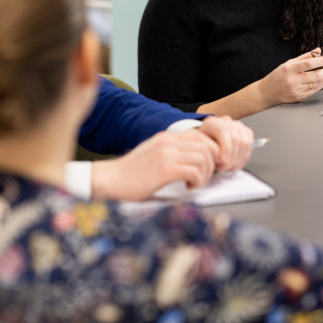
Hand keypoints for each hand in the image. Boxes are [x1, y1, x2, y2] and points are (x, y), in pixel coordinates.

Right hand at [91, 130, 219, 200]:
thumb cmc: (132, 173)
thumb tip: (197, 157)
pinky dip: (197, 181)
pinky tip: (188, 187)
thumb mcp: (155, 154)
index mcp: (167, 137)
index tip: (207, 166)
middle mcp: (168, 141)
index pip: (201, 136)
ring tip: (195, 183)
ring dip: (205, 174)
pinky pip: (195, 171)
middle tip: (204, 176)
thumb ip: (173, 151)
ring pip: (204, 158)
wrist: (111, 181)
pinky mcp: (165, 169)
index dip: (210, 151)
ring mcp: (166, 154)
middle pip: (207, 146)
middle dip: (212, 163)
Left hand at [197, 115, 253, 171]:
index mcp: (212, 123)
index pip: (223, 131)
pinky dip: (244, 159)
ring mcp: (238, 126)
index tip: (223, 162)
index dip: (225, 148)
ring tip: (228, 168)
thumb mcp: (200, 148)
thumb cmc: (202, 146)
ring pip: (245, 143)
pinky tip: (235, 165)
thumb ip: (210, 151)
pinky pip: (250, 146)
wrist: (206, 143)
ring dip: (238, 160)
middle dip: (231, 158)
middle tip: (223, 168)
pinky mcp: (246, 132)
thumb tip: (222, 160)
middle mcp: (227, 122)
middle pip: (236, 139)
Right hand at [259, 48, 322, 106]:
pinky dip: (322, 84)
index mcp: (290, 69)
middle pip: (316, 76)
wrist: (267, 92)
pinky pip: (314, 90)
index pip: (309, 64)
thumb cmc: (278, 76)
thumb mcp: (288, 63)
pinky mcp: (299, 97)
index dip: (322, 61)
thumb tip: (318, 50)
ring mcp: (296, 90)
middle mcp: (293, 80)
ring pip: (317, 84)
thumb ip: (305, 56)